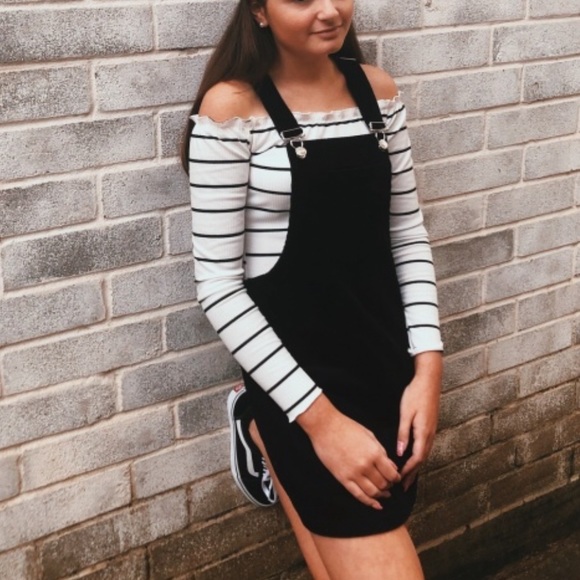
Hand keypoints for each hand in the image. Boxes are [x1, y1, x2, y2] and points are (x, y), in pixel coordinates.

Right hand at [297, 395, 400, 509]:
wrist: (325, 426)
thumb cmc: (347, 427)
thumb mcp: (369, 435)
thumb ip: (382, 452)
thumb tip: (392, 466)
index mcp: (374, 453)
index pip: (391, 474)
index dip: (396, 478)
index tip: (396, 478)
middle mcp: (366, 465)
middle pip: (383, 484)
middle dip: (389, 486)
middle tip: (390, 485)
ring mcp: (353, 473)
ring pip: (373, 492)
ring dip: (381, 495)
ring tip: (384, 494)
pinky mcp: (342, 478)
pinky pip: (358, 495)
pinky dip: (369, 502)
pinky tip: (376, 505)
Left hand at [397, 351, 442, 490]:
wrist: (429, 380)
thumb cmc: (415, 395)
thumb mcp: (406, 414)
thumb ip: (403, 433)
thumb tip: (400, 453)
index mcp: (423, 433)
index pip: (416, 458)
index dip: (408, 471)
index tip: (399, 480)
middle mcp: (430, 434)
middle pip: (422, 460)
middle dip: (413, 474)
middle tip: (404, 488)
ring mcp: (431, 430)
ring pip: (424, 454)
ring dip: (416, 467)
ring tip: (407, 478)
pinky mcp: (430, 426)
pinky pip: (425, 447)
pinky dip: (419, 457)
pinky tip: (413, 458)